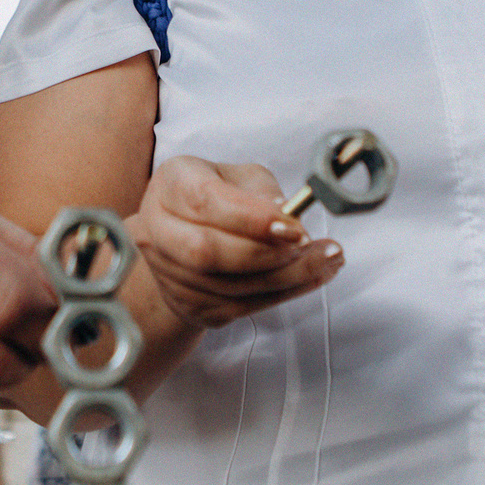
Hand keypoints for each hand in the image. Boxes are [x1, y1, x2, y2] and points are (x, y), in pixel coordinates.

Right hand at [131, 157, 344, 333]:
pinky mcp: (189, 305)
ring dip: (286, 277)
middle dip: (267, 254)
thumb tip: (286, 215)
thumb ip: (262, 191)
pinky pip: (239, 307)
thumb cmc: (219, 197)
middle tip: (314, 246)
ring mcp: (169, 274)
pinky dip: (283, 294)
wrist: (187, 238)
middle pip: (207, 252)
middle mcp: (157, 230)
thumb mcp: (241, 177)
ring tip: (327, 260)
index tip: (294, 227)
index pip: (205, 202)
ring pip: (228, 286)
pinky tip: (312, 277)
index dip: (251, 218)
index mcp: (171, 185)